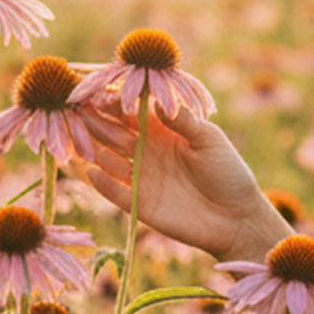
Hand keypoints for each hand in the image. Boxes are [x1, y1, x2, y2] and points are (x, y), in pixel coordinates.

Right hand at [76, 98, 279, 263]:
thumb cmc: (229, 174)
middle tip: (75, 109)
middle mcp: (148, 152)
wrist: (238, 220)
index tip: (97, 93)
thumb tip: (156, 100)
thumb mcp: (209, 141)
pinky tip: (90, 171)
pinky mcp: (140, 205)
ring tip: (76, 137)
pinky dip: (102, 183)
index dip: (114, 103)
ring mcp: (142, 178)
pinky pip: (115, 192)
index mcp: (165, 131)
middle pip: (114, 133)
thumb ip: (183, 120)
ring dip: (93, 148)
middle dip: (95, 120)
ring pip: (109, 159)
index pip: (132, 112)